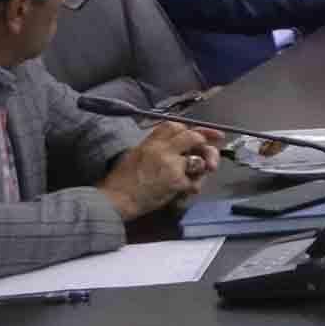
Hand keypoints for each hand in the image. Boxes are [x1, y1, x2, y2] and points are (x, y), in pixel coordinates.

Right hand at [99, 122, 218, 218]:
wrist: (115, 199)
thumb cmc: (122, 181)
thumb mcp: (135, 155)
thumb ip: (157, 148)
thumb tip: (179, 146)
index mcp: (151, 142)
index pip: (175, 126)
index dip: (191, 129)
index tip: (203, 134)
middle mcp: (162, 149)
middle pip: (193, 137)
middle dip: (205, 145)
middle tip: (209, 155)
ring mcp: (171, 164)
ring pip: (199, 159)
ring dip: (201, 169)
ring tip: (196, 175)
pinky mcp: (176, 181)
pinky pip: (195, 182)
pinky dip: (193, 187)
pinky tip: (185, 192)